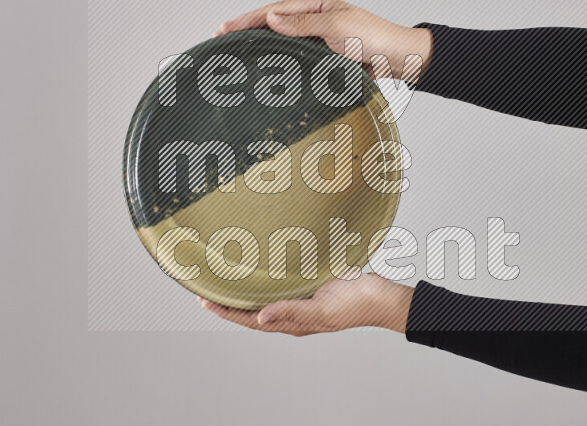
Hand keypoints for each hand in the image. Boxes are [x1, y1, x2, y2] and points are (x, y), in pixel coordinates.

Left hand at [197, 273, 414, 335]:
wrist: (382, 295)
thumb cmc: (356, 305)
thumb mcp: (322, 310)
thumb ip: (291, 311)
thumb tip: (261, 317)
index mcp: (292, 322)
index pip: (249, 320)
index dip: (225, 311)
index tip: (203, 299)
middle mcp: (293, 311)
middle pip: (252, 308)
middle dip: (229, 300)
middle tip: (207, 285)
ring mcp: (302, 297)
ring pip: (265, 294)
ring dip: (246, 287)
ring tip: (226, 275)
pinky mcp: (311, 283)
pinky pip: (282, 281)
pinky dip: (266, 276)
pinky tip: (261, 264)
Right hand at [214, 0, 432, 80]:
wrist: (398, 59)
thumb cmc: (373, 38)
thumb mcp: (336, 27)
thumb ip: (303, 25)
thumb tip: (271, 18)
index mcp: (316, 5)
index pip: (273, 10)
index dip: (247, 20)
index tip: (224, 28)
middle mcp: (314, 19)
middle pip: (273, 23)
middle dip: (247, 30)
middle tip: (221, 39)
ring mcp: (318, 38)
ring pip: (282, 41)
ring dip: (260, 46)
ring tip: (236, 53)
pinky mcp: (323, 56)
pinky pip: (295, 57)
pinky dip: (278, 61)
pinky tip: (266, 68)